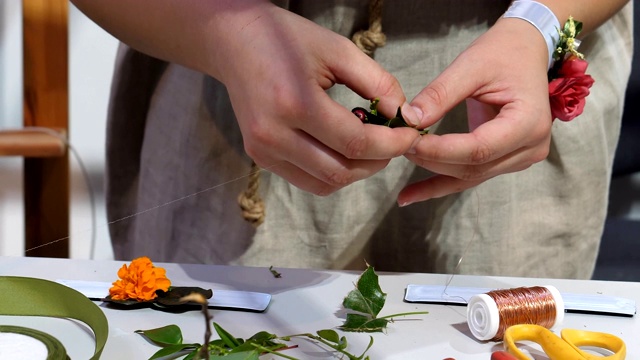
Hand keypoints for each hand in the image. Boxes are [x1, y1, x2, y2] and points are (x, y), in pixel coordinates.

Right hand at [214, 3, 420, 194]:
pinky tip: (344, 150)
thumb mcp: (339, 50)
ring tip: (371, 147)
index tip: (412, 135)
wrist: (234, 42)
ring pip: (325, 183)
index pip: (355, 143)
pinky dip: (333, 173)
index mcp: (294, 103)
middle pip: (341, 171)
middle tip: (394, 142)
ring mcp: (263, 151)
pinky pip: (307, 181)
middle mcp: (274, 135)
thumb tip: (404, 116)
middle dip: (378, 162)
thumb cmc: (288, 40)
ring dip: (356, 172)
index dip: (392, 145)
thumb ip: (377, 83)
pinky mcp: (259, 157)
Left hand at [398, 18, 552, 205]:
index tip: (407, 141)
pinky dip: (440, 183)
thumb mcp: (470, 65)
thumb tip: (409, 120)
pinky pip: (471, 176)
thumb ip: (440, 94)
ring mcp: (521, 158)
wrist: (526, 52)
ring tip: (400, 161)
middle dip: (432, 159)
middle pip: (472, 166)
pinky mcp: (507, 160)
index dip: (440, 150)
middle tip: (397, 144)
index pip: (478, 148)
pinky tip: (410, 195)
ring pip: (470, 176)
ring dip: (432, 173)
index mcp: (528, 123)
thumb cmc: (503, 53)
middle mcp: (531, 148)